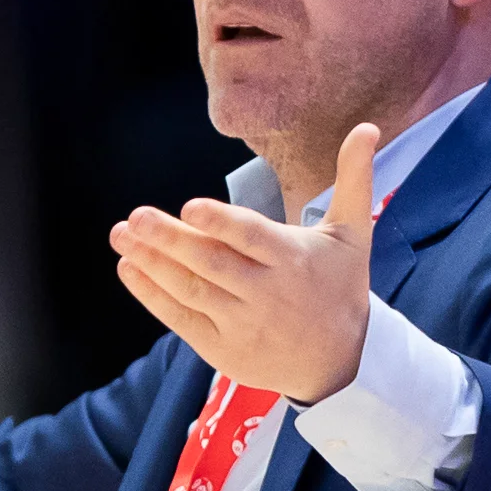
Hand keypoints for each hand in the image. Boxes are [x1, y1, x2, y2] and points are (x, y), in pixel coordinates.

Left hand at [109, 122, 378, 402]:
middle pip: (211, 264)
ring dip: (151, 263)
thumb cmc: (341, 287)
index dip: (221, 223)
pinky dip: (152, 296)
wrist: (339, 363)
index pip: (252, 238)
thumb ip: (354, 180)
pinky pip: (180, 319)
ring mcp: (241, 323)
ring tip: (122, 236)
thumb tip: (367, 127)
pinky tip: (129, 269)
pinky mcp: (222, 347)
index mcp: (293, 259)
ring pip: (190, 290)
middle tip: (135, 218)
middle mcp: (266, 293)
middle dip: (170, 240)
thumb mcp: (354, 234)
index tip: (190, 206)